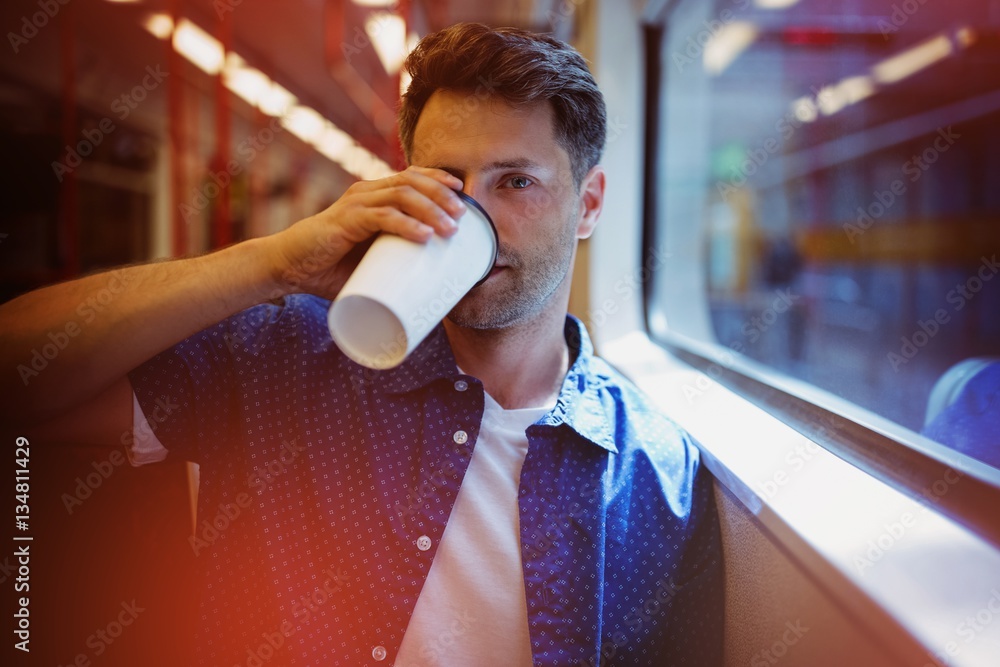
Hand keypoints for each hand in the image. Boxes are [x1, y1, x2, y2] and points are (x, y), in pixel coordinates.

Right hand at [264, 166, 466, 298]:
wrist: (289, 267)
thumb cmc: (332, 266)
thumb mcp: (371, 260)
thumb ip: (394, 263)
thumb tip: (431, 287)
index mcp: (374, 196)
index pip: (412, 176)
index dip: (439, 179)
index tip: (464, 194)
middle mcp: (366, 193)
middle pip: (413, 181)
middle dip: (442, 195)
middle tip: (462, 216)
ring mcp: (356, 205)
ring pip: (402, 195)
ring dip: (431, 209)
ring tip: (450, 229)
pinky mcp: (346, 221)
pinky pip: (382, 216)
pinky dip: (406, 224)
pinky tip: (424, 235)